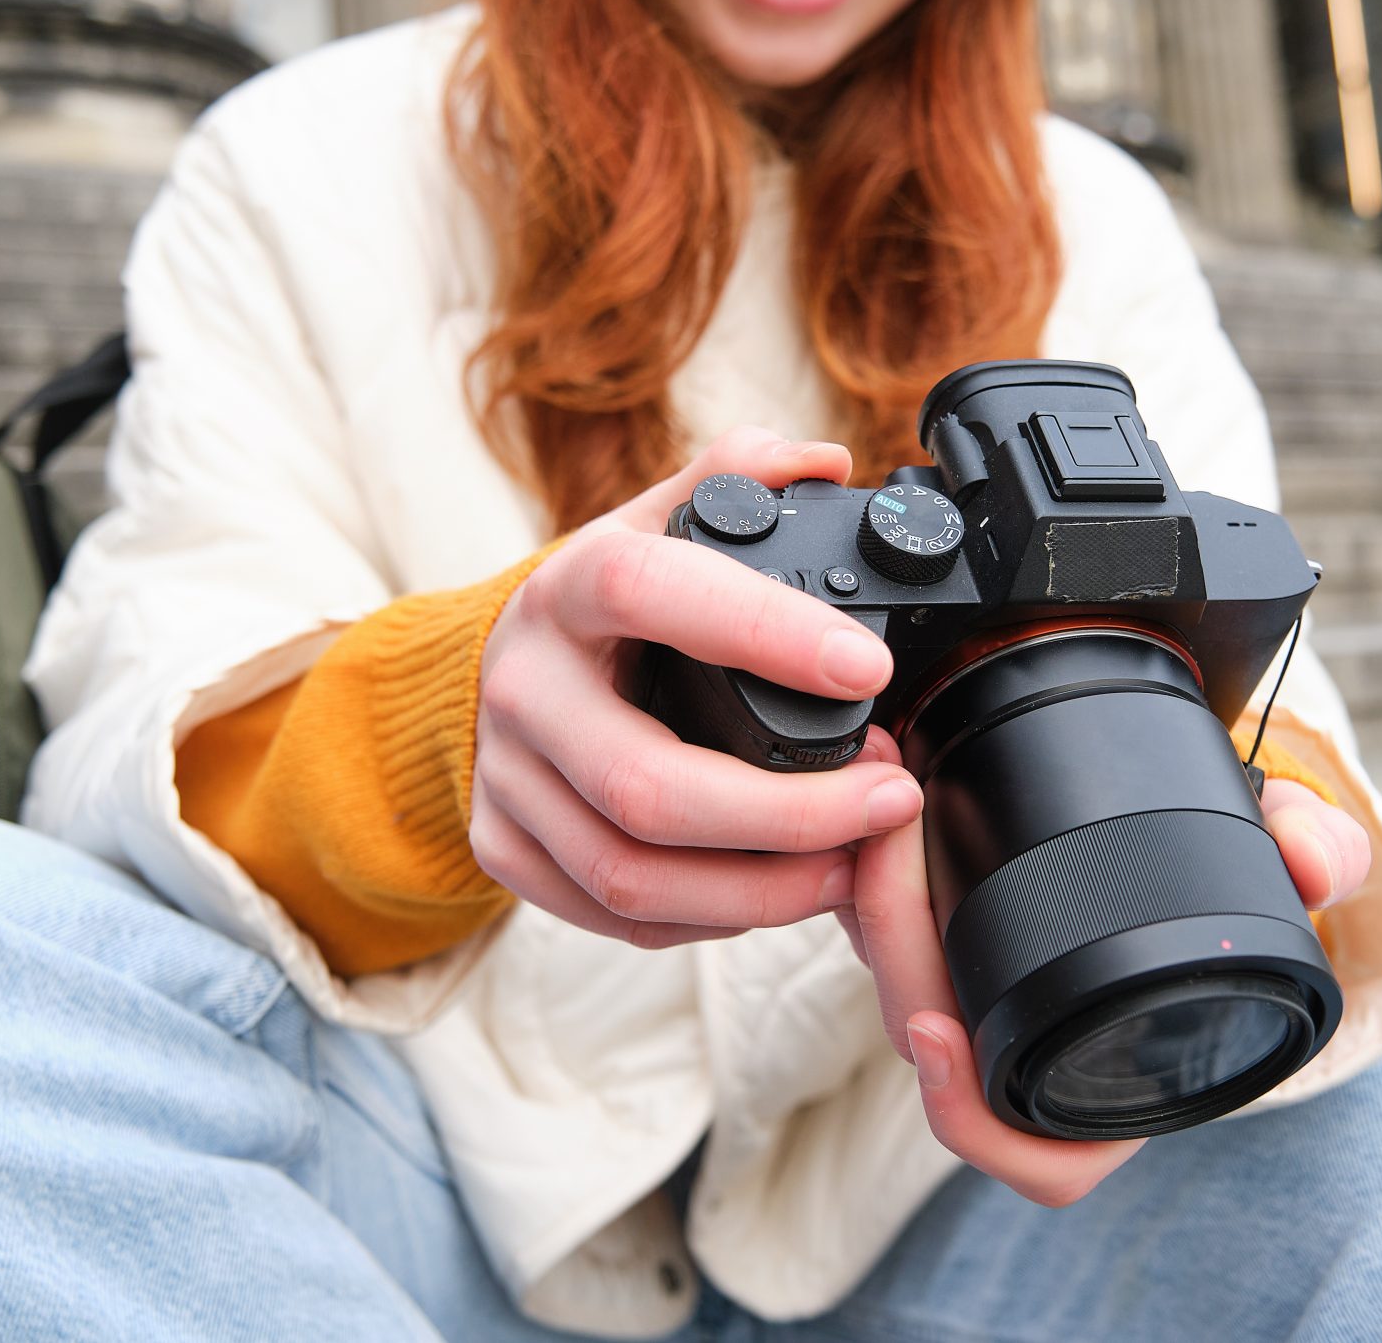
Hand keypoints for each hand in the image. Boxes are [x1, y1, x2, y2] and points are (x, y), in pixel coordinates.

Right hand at [469, 428, 926, 948]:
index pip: (652, 595)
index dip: (763, 632)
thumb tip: (821, 463)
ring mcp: (506, 777)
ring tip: (851, 862)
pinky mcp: (503, 847)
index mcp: (571, 587)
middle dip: (791, 813)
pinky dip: (709, 917)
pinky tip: (774, 889)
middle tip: (890, 798)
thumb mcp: (656, 523)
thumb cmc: (601, 602)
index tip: (868, 666)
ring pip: (630, 872)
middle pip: (647, 785)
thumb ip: (737, 477)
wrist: (491, 666)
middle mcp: (525, 685)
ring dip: (762, 887)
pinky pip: (615, 914)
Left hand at [842, 742, 1370, 1206]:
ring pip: (885, 976)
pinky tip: (865, 806)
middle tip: (894, 839)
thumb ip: (1313, 853)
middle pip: (921, 1035)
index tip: (936, 1035)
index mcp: (1102, 1081)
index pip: (1020, 1147)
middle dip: (892, 940)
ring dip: (867, 894)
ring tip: (879, 804)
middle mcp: (1022, 1051)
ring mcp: (963, 993)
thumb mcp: (1278, 862)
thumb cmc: (1226, 879)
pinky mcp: (924, 933)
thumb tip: (1319, 861)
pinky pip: (873, 929)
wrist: (1176, 834)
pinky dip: (860, 873)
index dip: (967, 1112)